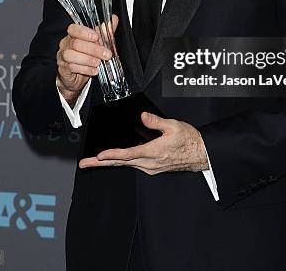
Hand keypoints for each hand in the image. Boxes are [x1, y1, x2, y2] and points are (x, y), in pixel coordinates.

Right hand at [56, 16, 118, 100]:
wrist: (78, 76)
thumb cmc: (87, 56)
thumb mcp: (98, 43)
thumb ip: (105, 32)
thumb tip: (113, 19)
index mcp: (73, 35)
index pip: (73, 29)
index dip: (84, 32)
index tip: (96, 37)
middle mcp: (66, 44)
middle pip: (75, 43)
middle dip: (93, 49)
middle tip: (106, 54)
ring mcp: (62, 56)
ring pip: (71, 55)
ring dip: (88, 59)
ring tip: (98, 62)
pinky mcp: (63, 68)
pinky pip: (71, 67)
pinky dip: (85, 69)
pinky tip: (94, 70)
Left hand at [79, 112, 208, 173]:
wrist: (200, 154)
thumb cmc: (189, 140)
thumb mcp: (173, 126)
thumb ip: (156, 121)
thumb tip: (143, 116)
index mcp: (153, 152)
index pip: (127, 155)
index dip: (112, 154)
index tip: (99, 155)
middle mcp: (150, 163)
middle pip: (121, 163)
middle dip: (101, 163)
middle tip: (85, 163)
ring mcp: (151, 167)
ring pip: (125, 164)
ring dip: (109, 162)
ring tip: (95, 161)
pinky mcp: (153, 167)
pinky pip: (133, 164)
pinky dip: (121, 161)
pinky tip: (116, 157)